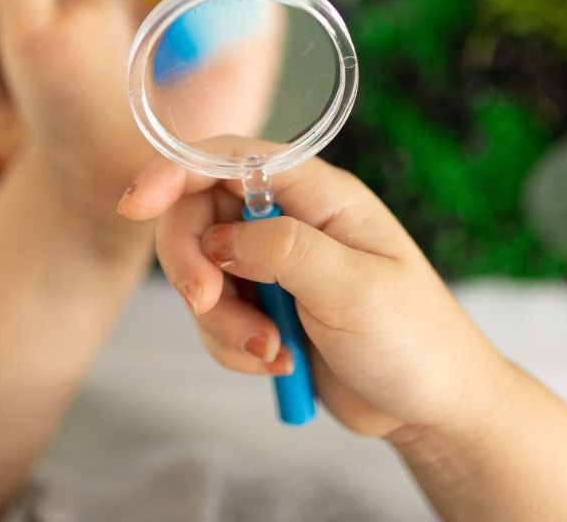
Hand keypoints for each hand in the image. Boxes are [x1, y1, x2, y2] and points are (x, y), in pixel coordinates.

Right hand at [129, 156, 504, 439]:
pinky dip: (233, 345)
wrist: (431, 407)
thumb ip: (284, 249)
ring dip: (222, 321)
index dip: (176, 170)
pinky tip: (279, 363)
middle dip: (194, 264)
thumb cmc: (414, 337)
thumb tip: (220, 237)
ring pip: (203, 273)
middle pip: (200, 215)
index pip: (230, 158)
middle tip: (207, 302)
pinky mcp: (266, 307)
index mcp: (319, 194)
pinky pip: (217, 318)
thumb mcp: (353, 289)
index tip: (135, 204)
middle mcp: (291, 219)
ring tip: (273, 351)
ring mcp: (275, 264)